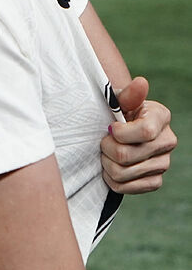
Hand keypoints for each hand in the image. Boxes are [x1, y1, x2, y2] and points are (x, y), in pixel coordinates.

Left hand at [101, 76, 176, 193]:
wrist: (117, 130)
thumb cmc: (116, 112)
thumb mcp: (118, 100)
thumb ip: (127, 95)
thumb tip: (140, 83)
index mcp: (161, 117)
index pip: (145, 132)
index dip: (120, 133)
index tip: (110, 128)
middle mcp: (167, 141)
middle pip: (126, 155)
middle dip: (105, 148)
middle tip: (102, 141)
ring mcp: (162, 163)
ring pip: (122, 173)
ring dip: (105, 163)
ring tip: (105, 153)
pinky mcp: (154, 181)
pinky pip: (126, 187)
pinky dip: (111, 179)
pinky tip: (110, 166)